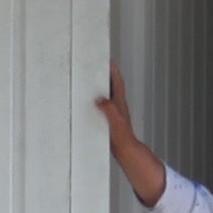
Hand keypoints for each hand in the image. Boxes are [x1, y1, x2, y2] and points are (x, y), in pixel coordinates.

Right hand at [93, 68, 163, 204]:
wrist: (126, 152)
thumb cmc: (124, 139)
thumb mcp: (116, 123)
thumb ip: (110, 110)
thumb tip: (101, 99)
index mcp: (119, 103)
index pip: (117, 82)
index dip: (112, 70)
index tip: (106, 59)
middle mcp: (116, 105)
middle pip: (110, 86)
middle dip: (103, 75)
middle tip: (93, 65)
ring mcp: (112, 112)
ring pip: (105, 95)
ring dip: (98, 87)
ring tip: (87, 80)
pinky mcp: (107, 120)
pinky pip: (100, 106)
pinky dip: (95, 100)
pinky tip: (86, 102)